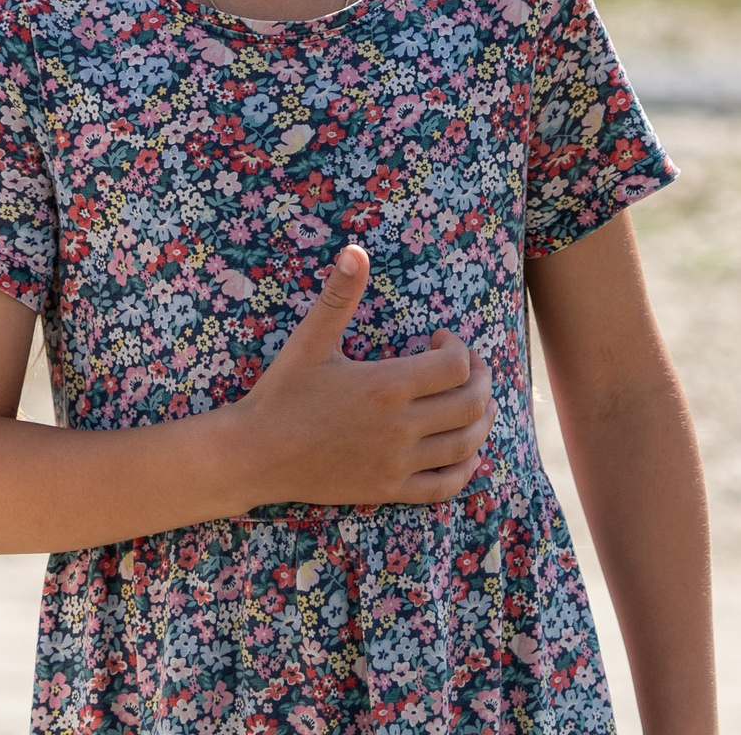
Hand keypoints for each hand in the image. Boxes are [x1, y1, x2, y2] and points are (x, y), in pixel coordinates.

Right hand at [225, 244, 494, 508]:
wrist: (257, 454)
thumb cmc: (283, 393)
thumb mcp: (310, 340)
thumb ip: (339, 296)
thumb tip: (355, 251)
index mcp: (386, 386)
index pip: (454, 367)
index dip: (459, 348)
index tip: (440, 338)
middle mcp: (401, 427)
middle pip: (469, 405)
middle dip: (482, 381)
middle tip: (473, 368)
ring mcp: (398, 462)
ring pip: (465, 445)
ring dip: (482, 422)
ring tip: (483, 405)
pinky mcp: (390, 490)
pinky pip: (445, 485)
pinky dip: (465, 467)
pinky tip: (466, 452)